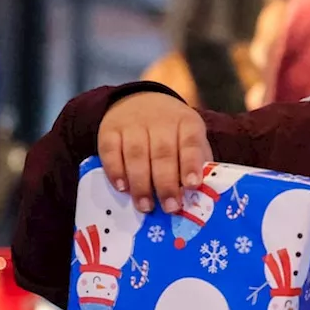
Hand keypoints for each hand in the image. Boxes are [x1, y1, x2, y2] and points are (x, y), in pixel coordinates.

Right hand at [98, 91, 211, 213]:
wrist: (141, 101)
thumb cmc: (173, 133)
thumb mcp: (191, 139)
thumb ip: (197, 163)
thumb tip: (199, 196)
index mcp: (187, 123)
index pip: (191, 143)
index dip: (191, 165)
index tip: (192, 185)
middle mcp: (160, 121)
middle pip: (163, 153)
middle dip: (166, 184)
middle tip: (169, 207)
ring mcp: (133, 124)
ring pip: (136, 154)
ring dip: (141, 183)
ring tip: (145, 206)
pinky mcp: (109, 130)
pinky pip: (110, 151)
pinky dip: (115, 171)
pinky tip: (122, 188)